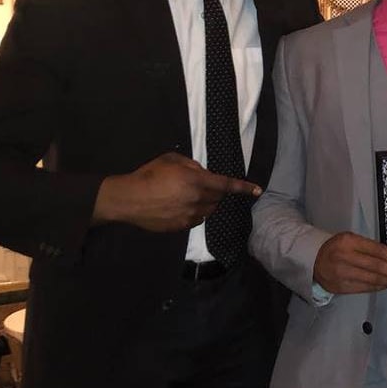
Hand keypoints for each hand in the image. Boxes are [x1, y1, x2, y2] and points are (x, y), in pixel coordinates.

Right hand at [92, 152, 260, 231]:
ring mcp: (190, 216)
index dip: (244, 187)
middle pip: (218, 198)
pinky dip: (195, 212)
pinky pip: (197, 220)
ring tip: (189, 196)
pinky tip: (181, 207)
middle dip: (216, 191)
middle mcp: (198, 200)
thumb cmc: (149, 174)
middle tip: (200, 185)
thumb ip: (192, 165)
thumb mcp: (172, 160)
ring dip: (207, 203)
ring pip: (209, 210)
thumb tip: (202, 173)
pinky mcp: (181, 227)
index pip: (226, 185)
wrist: (128, 199)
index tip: (258, 190)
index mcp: (197, 181)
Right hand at [313, 232, 386, 293]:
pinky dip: (378, 287)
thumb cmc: (336, 248)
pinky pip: (365, 288)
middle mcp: (345, 257)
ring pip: (373, 280)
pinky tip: (385, 284)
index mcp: (349, 241)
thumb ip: (370, 247)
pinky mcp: (341, 287)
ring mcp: (342, 274)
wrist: (313, 260)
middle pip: (377, 267)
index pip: (378, 250)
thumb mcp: (351, 239)